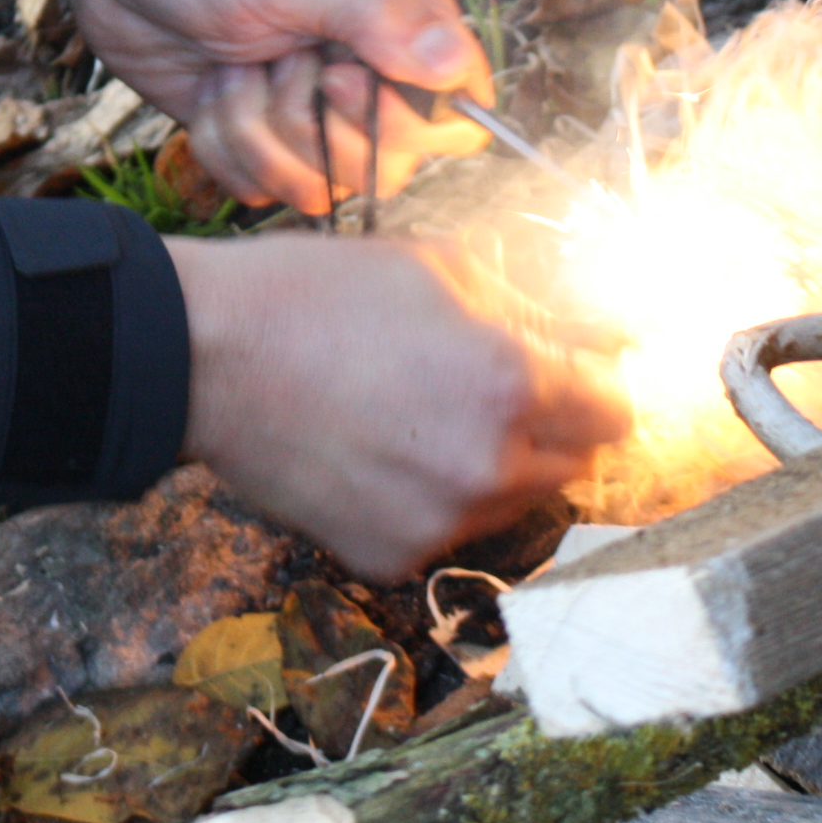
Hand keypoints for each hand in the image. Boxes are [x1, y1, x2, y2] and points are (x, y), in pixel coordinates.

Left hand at [48, 0, 491, 212]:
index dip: (398, 119)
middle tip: (273, 61)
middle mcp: (369, 73)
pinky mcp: (262, 141)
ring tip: (233, 69)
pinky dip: (222, 146)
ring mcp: (315, 114)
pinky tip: (209, 94)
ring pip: (317, 185)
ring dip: (256, 130)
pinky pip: (261, 187)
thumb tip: (453, 68)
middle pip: (386, 165)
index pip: (453, 114)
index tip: (336, 77)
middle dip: (308, 121)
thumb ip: (379, 17)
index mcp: (402, 20)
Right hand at [168, 234, 631, 581]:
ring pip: (510, 502)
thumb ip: (532, 306)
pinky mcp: (388, 555)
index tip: (577, 372)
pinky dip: (428, 499)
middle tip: (495, 389)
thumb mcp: (442, 266)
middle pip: (573, 463)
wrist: (206, 356)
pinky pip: (443, 530)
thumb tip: (599, 331)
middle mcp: (488, 466)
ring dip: (493, 464)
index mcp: (512, 384)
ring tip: (423, 414)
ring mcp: (438, 521)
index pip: (615, 411)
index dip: (597, 383)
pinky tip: (381, 452)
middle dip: (551, 425)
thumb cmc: (318, 294)